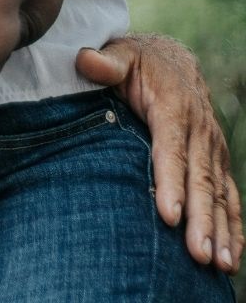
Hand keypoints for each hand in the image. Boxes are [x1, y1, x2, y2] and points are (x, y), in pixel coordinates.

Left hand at [77, 34, 242, 273]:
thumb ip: (105, 62)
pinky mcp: (217, 160)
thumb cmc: (135, 60)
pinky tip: (234, 258)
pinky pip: (229, 195)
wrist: (169, 57)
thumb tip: (88, 62)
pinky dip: (235, 226)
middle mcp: (199, 130)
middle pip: (200, 179)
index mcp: (173, 106)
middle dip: (201, 218)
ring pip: (219, 192)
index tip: (168, 216)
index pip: (171, 149)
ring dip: (222, 229)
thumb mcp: (119, 54)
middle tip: (199, 254)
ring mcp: (212, 147)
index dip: (171, 182)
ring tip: (221, 265)